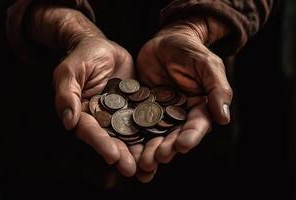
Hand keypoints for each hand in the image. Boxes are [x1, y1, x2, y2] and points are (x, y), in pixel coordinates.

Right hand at [29, 4, 136, 176]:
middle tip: (133, 170)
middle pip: (112, 139)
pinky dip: (152, 132)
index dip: (101, 144)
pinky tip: (163, 142)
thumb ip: (67, 94)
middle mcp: (102, 118)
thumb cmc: (83, 56)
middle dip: (122, 155)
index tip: (113, 157)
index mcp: (84, 113)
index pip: (91, 131)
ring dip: (138, 150)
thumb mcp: (70, 71)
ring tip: (150, 165)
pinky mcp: (136, 107)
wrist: (104, 47)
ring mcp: (121, 114)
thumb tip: (68, 122)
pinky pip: (145, 120)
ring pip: (130, 134)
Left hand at [135, 17, 231, 181]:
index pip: (197, 125)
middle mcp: (180, 114)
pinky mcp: (142, 109)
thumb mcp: (206, 64)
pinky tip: (126, 148)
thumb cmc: (189, 49)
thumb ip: (217, 88)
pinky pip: (137, 123)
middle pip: (174, 135)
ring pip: (155, 135)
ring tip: (142, 162)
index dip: (191, 136)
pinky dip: (133, 137)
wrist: (165, 41)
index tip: (183, 145)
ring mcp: (160, 113)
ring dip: (150, 149)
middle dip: (167, 148)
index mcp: (199, 106)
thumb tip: (224, 118)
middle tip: (158, 158)